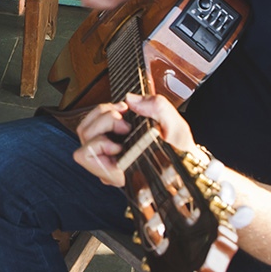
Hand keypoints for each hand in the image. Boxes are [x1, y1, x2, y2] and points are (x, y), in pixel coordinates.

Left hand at [72, 93, 198, 185]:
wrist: (186, 156)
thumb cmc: (181, 151)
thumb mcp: (177, 130)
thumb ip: (157, 109)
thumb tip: (130, 99)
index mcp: (119, 171)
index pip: (86, 155)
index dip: (100, 142)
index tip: (124, 137)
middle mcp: (108, 165)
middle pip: (84, 136)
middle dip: (104, 120)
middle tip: (126, 120)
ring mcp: (106, 154)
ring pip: (85, 128)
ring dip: (104, 114)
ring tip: (125, 114)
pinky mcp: (108, 141)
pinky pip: (93, 124)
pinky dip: (106, 113)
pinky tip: (124, 114)